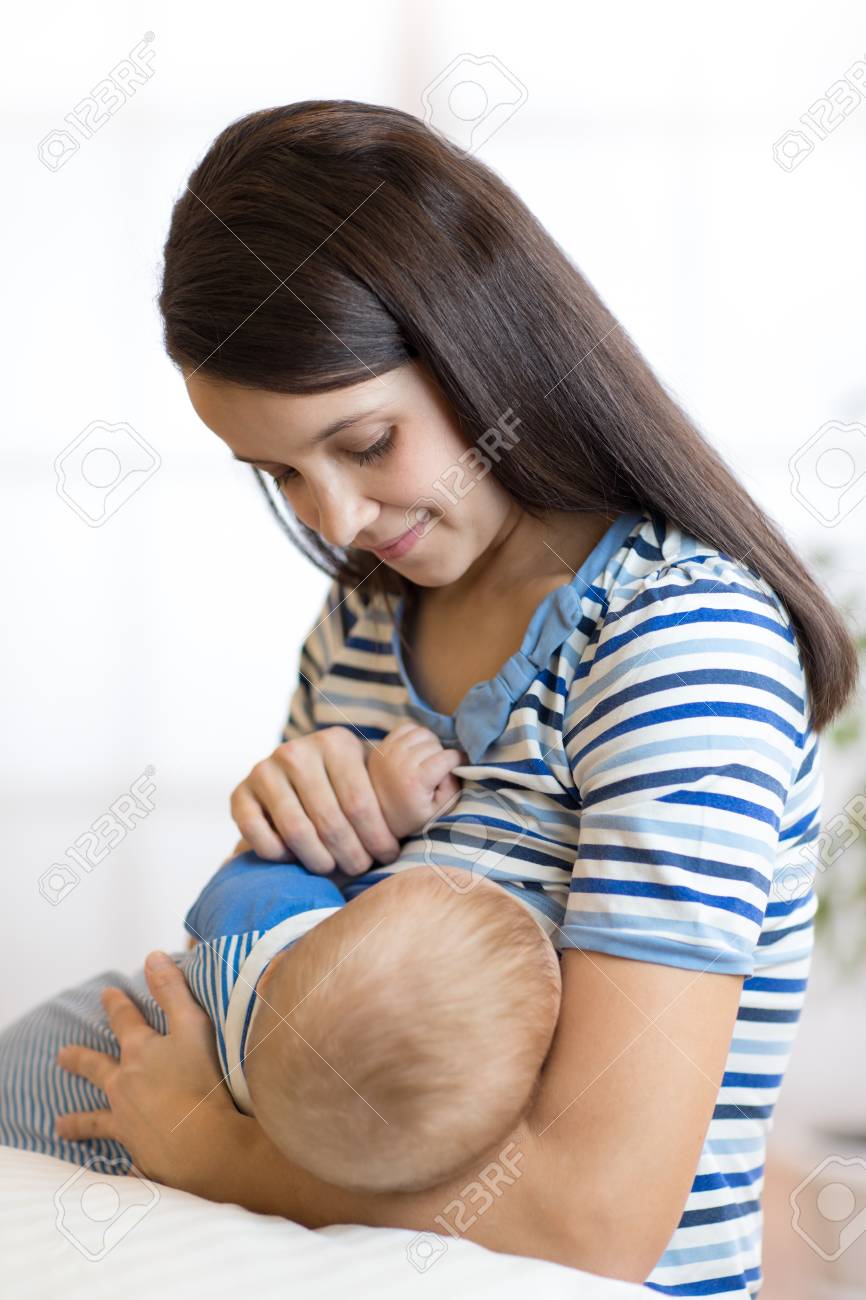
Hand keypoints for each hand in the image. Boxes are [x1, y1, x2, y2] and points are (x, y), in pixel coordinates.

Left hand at [55, 951, 245, 1195]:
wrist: (206, 1145)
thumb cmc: (203, 1081)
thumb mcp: (193, 1025)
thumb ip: (173, 990)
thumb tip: (153, 956)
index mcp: (141, 1053)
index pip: (125, 1021)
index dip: (117, 1004)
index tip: (107, 993)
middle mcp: (126, 1086)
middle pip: (97, 1069)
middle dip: (80, 1059)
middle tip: (62, 1056)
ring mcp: (127, 1122)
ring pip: (96, 1119)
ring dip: (79, 1121)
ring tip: (60, 1125)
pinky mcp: (138, 1154)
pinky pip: (123, 1161)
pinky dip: (120, 1166)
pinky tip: (116, 1172)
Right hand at [230, 726, 400, 875]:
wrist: (289, 780)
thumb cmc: (342, 786)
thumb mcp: (366, 775)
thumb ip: (394, 788)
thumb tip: (446, 791)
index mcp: (335, 743)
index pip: (361, 803)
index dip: (378, 837)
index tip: (388, 856)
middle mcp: (296, 751)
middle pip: (330, 821)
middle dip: (351, 854)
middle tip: (361, 868)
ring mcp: (264, 771)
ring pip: (297, 832)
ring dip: (318, 860)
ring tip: (332, 868)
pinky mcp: (239, 793)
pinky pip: (259, 836)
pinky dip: (279, 855)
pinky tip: (294, 858)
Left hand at [367, 722, 466, 838]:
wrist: (377, 819)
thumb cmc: (412, 817)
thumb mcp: (439, 812)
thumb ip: (453, 788)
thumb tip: (456, 764)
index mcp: (415, 781)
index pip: (448, 758)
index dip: (459, 761)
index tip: (460, 767)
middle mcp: (400, 762)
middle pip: (436, 744)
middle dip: (443, 755)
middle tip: (439, 770)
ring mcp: (388, 752)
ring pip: (423, 732)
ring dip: (430, 743)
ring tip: (428, 759)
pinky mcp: (381, 746)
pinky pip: (407, 728)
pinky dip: (416, 735)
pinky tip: (416, 751)